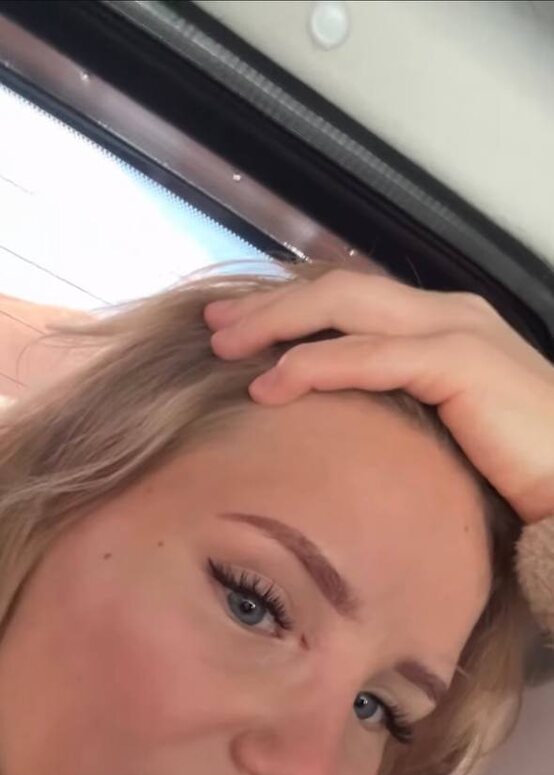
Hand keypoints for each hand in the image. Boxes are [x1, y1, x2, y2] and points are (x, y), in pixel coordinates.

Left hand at [204, 270, 553, 523]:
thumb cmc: (520, 471)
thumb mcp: (449, 430)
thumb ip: (403, 413)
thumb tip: (347, 430)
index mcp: (443, 324)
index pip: (353, 300)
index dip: (292, 308)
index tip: (238, 329)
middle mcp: (446, 313)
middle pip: (337, 290)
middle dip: (270, 305)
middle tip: (213, 325)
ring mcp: (455, 330)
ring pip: (344, 307)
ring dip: (277, 324)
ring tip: (224, 347)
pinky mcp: (459, 362)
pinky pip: (370, 355)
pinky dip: (314, 365)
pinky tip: (270, 385)